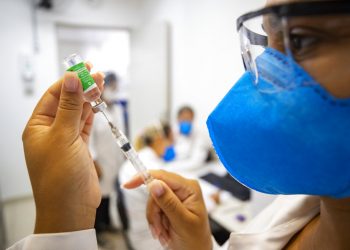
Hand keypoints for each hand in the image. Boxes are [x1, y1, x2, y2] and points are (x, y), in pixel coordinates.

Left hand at [22, 64, 103, 232]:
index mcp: (37, 127)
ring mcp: (65, 139)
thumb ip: (69, 106)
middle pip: (66, 101)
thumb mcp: (63, 136)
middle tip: (95, 72)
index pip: (53, 96)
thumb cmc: (59, 178)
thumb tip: (71, 79)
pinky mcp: (79, 147)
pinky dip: (92, 113)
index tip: (83, 69)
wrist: (71, 207)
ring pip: (78, 112)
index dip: (68, 81)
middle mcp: (50, 131)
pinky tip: (97, 102)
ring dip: (88, 98)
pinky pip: (85, 124)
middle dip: (80, 86)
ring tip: (100, 82)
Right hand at [124, 170, 212, 249]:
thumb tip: (154, 184)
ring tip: (163, 233)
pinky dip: (155, 221)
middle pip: (154, 190)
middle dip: (154, 211)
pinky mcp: (169, 203)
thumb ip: (169, 203)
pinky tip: (163, 231)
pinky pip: (153, 208)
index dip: (144, 177)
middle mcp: (182, 188)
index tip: (128, 185)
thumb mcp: (183, 222)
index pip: (163, 176)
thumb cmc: (195, 239)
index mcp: (189, 188)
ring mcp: (175, 195)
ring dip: (154, 219)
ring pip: (152, 201)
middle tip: (159, 229)